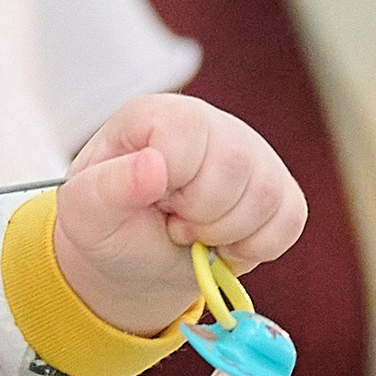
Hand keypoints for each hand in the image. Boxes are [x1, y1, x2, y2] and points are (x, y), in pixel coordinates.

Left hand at [53, 94, 304, 337]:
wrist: (137, 261)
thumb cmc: (110, 226)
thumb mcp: (85, 214)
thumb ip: (107, 188)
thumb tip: (154, 165)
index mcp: (157, 114)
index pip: (187, 135)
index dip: (172, 185)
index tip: (151, 200)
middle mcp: (211, 122)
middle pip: (234, 167)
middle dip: (200, 216)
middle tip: (173, 221)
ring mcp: (251, 153)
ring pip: (267, 196)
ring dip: (227, 235)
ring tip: (196, 229)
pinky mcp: (280, 187)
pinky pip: (290, 220)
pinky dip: (255, 247)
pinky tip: (224, 241)